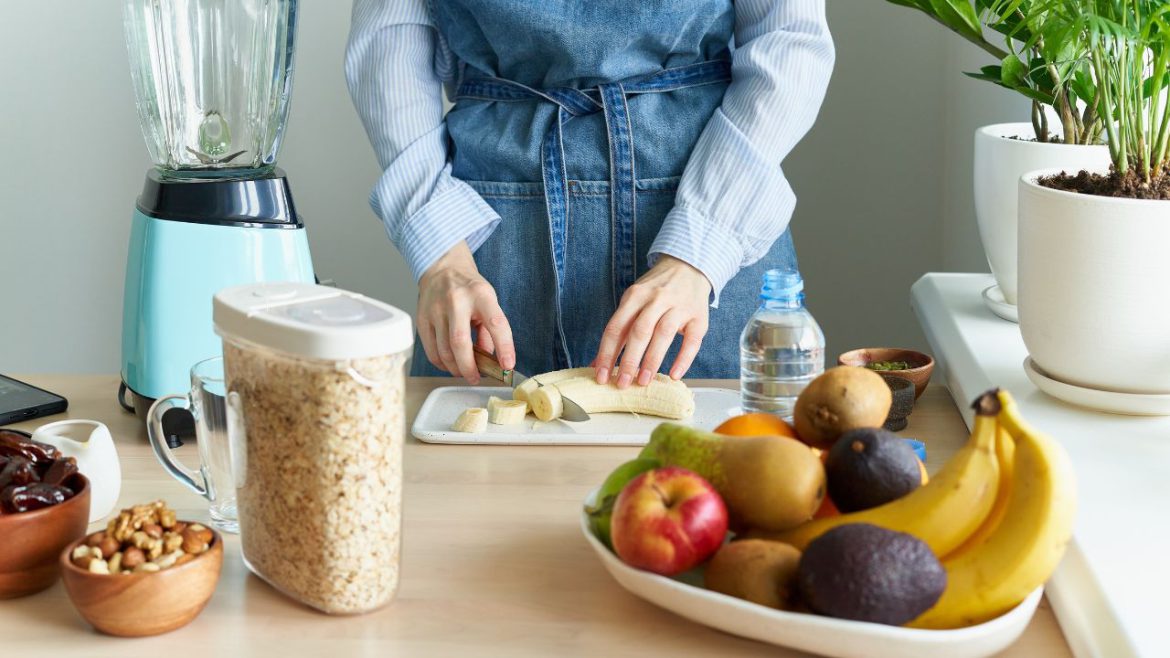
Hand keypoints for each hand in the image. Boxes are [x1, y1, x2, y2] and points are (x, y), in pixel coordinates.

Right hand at [417, 242, 514, 383]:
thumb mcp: (489, 301)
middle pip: (460, 342)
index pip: (495, 323)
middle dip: (469, 367)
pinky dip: (442, 363)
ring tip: (465, 371)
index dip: (504, 347)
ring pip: (444, 351)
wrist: (442, 268)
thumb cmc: (470, 288)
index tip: (508, 365)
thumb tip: (491, 360)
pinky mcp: (422, 319)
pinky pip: (431, 351)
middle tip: (476, 378)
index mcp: (480, 294)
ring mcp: (436, 310)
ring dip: (456, 368)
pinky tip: (450, 364)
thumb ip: (490, 330)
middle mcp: (456, 301)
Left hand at [593, 255, 711, 387]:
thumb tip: (598, 364)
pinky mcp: (699, 317)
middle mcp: (656, 299)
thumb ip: (618, 330)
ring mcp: (679, 307)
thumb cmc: (656, 291)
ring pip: (663, 334)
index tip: (601, 376)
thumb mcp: (634, 301)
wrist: (689, 266)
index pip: (616, 328)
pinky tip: (674, 375)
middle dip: (629, 360)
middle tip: (622, 384)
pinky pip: (692, 340)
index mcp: (635, 296)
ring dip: (652, 360)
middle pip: (639, 332)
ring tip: (643, 381)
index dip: (607, 354)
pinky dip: (683, 359)